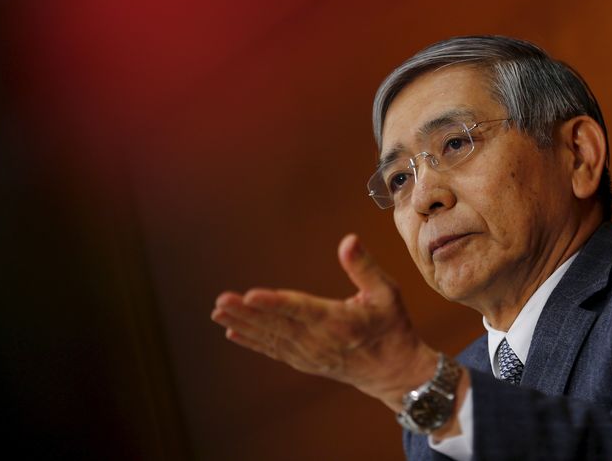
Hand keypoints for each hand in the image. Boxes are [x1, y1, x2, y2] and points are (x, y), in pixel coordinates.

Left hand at [211, 234, 439, 410]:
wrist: (393, 372)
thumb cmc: (391, 326)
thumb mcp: (387, 293)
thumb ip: (364, 267)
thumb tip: (349, 239)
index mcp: (339, 322)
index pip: (301, 310)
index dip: (274, 303)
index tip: (250, 295)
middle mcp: (320, 341)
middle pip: (277, 324)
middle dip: (246, 312)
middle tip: (221, 300)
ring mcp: (309, 354)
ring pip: (270, 338)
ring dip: (243, 323)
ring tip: (218, 311)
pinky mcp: (304, 361)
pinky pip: (273, 350)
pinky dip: (251, 341)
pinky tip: (232, 331)